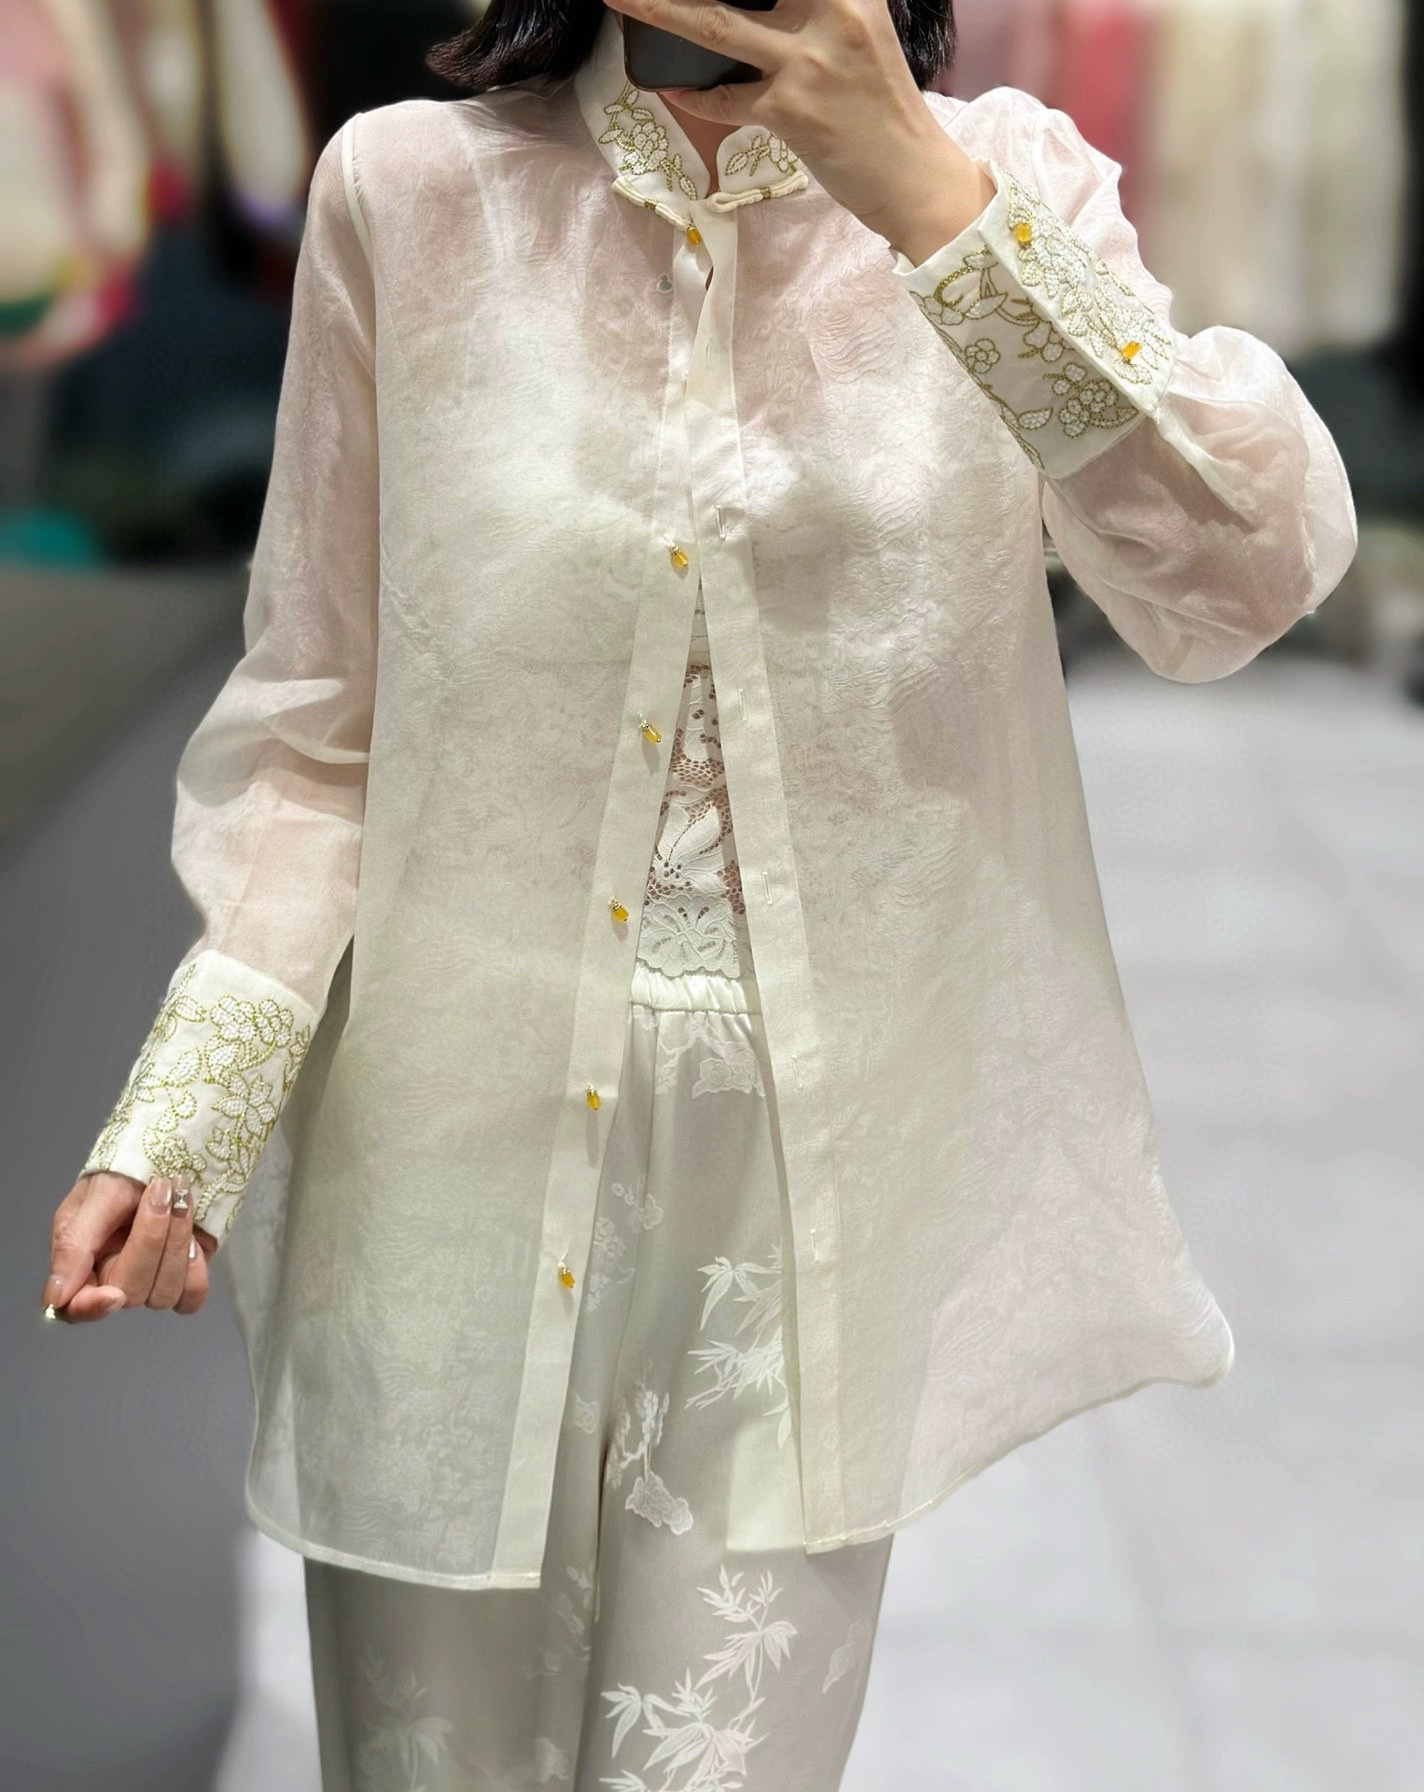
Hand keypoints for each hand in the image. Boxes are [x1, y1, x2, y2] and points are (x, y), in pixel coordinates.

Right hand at [42, 1171, 218, 1322]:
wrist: (171, 1157)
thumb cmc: (122, 1174)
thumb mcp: (94, 1199)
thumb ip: (73, 1245)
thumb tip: (55, 1298)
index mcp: (81, 1266)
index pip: (77, 1310)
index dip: (93, 1308)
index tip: (112, 1295)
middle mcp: (115, 1281)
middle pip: (129, 1294)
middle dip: (149, 1241)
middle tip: (158, 1193)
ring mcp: (152, 1282)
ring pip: (163, 1296)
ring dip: (175, 1244)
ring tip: (179, 1201)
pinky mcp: (185, 1278)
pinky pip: (192, 1296)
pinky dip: (195, 1267)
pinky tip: (193, 1238)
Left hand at [603, 0, 992, 253]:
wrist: (915, 177)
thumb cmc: (886, 108)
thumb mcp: (862, 34)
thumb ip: (819, 8)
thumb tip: (765, 3)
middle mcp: (830, 12)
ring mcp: (806, 62)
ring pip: (714, 25)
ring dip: (658, 9)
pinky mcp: (788, 111)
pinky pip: (723, 98)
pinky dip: (695, 95)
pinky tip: (674, 88)